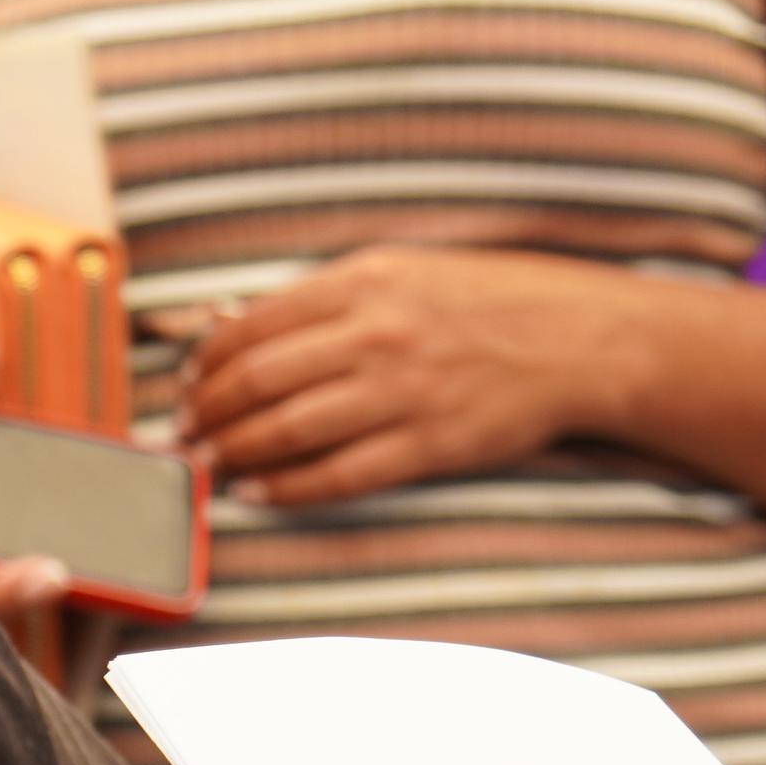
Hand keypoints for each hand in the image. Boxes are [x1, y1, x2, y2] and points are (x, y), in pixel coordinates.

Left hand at [175, 248, 624, 506]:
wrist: (582, 339)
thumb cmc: (490, 300)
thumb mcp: (404, 271)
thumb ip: (324, 298)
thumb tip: (235, 324)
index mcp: (365, 282)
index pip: (253, 325)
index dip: (205, 362)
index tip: (186, 382)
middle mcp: (377, 334)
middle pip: (257, 381)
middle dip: (206, 413)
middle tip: (183, 433)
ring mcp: (403, 393)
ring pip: (286, 431)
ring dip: (232, 453)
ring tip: (205, 464)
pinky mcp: (428, 445)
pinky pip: (337, 475)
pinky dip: (286, 489)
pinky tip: (255, 493)